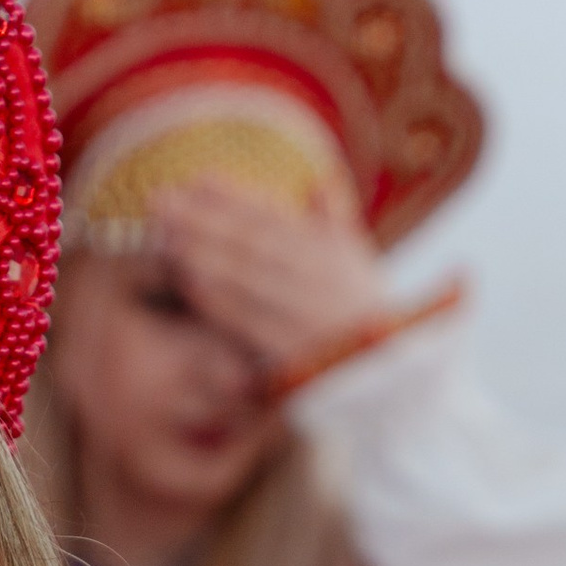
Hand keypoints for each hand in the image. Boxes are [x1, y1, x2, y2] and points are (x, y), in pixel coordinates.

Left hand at [146, 179, 391, 376]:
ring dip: (204, 251)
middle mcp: (324, 277)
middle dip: (205, 217)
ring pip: (249, 275)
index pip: (276, 217)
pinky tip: (188, 281)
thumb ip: (336, 225)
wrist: (404, 387)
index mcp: (335, 253)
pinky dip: (220, 299)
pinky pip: (253, 321)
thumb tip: (319, 179)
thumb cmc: (375, 323)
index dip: (235, 195)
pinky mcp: (300, 352)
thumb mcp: (361, 269)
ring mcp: (312, 314)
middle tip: (161, 200)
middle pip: (254, 240)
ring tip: (164, 234)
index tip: (197, 178)